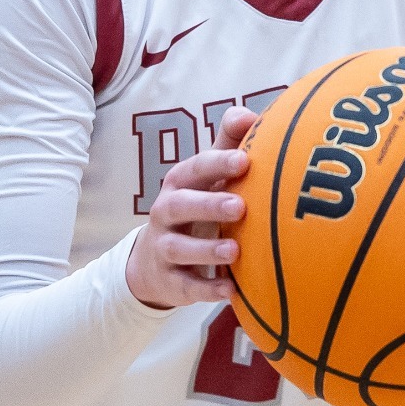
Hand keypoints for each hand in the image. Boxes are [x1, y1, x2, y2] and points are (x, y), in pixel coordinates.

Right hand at [126, 104, 258, 309]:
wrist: (155, 261)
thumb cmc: (195, 206)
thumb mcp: (207, 177)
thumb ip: (228, 145)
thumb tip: (249, 114)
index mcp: (180, 183)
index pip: (196, 169)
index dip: (218, 163)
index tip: (245, 161)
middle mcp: (166, 212)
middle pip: (181, 206)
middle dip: (209, 205)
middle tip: (241, 206)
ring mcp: (165, 248)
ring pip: (180, 248)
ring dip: (206, 249)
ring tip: (235, 250)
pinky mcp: (169, 281)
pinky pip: (185, 287)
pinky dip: (206, 290)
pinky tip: (230, 291)